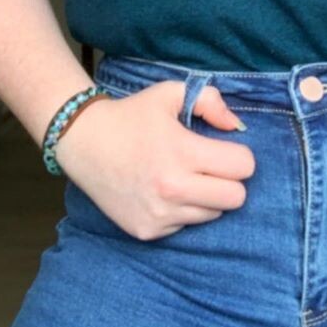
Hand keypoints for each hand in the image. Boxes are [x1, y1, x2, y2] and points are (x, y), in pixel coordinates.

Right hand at [55, 79, 254, 240]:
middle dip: (230, 181)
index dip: (239, 155)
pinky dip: (182, 211)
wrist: (83, 142)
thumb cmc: (131, 115)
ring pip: (212, 215)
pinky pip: (185, 227)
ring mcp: (160, 216)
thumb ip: (211, 102)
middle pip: (236, 198)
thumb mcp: (171, 94)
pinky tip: (162, 193)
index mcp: (183, 152)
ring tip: (183, 178)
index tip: (222, 149)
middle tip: (210, 168)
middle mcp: (174, 189)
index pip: (243, 167)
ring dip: (206, 198)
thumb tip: (236, 126)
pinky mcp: (147, 232)